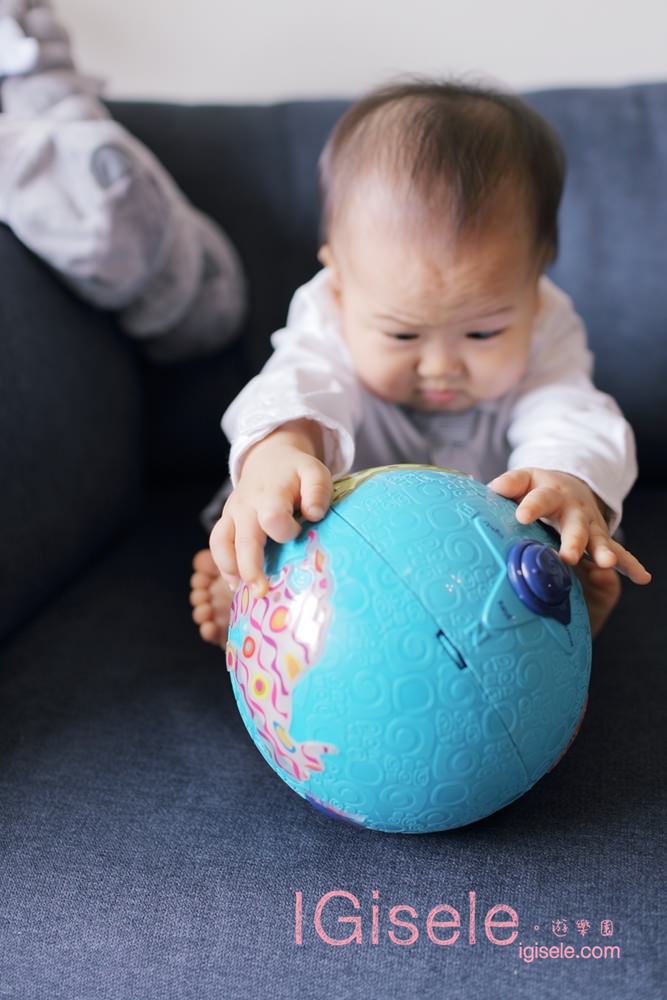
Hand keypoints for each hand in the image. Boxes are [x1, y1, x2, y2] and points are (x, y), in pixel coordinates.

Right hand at [209, 422, 331, 596]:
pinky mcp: (226, 522)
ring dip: (229, 569)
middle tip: (261, 591)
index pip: (272, 517)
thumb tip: (315, 514)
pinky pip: (217, 545)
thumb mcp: (313, 471)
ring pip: (221, 543)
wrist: (268, 460)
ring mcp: (232, 514)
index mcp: (270, 494)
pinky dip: (223, 566)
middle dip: (250, 567)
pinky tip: (235, 585)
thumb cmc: (295, 472)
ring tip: (241, 591)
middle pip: (243, 539)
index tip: (299, 532)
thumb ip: (318, 490)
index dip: (285, 531)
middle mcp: (246, 506)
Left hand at [489, 468, 650, 584]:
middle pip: (574, 525)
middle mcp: (574, 509)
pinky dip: (630, 565)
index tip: (522, 516)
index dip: (531, 506)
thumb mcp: (524, 480)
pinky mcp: (601, 539)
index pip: (540, 498)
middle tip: (567, 556)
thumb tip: (495, 488)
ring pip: (598, 540)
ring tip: (607, 564)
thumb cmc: (538, 488)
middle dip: (572, 540)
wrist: (569, 486)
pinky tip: (642, 578)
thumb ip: (510, 484)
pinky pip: (619, 553)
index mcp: (551, 493)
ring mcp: (590, 525)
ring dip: (603, 553)